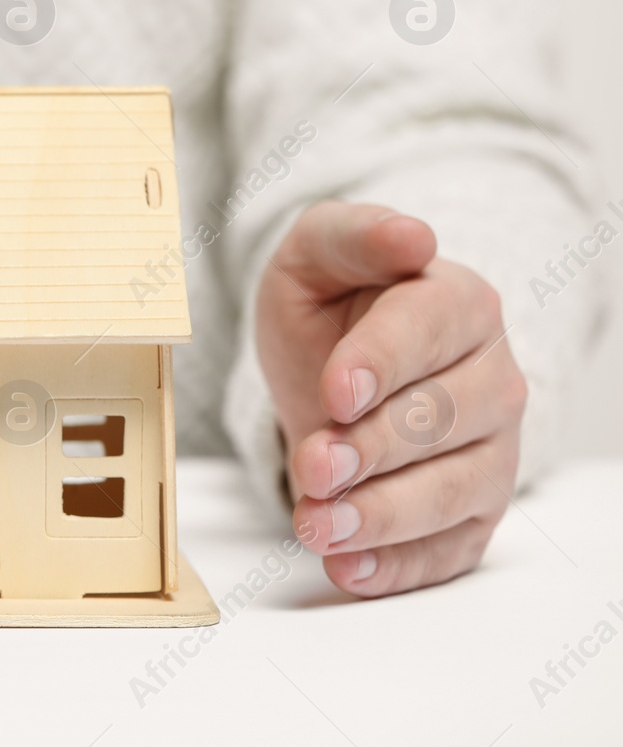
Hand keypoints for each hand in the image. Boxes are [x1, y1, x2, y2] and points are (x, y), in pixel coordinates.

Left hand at [256, 201, 525, 597]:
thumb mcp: (316, 257)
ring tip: (317, 526)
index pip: (428, 331)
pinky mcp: (474, 511)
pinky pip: (451, 549)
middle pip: (442, 420)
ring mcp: (490, 450)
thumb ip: (351, 237)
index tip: (335, 392)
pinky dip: (401, 566)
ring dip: (383, 516)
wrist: (335, 368)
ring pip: (453, 491)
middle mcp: (491, 378)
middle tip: (314, 467)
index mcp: (459, 303)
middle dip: (374, 449)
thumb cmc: (332, 307)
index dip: (381, 364)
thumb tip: (412, 236)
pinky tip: (349, 569)